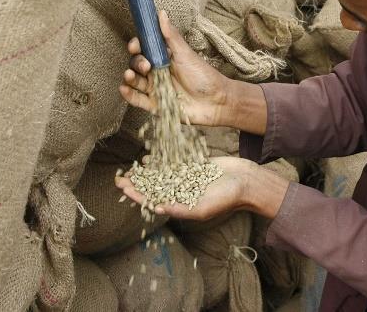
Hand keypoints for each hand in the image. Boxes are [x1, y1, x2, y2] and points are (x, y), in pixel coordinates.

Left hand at [115, 157, 289, 220]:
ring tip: (132, 166)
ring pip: (163, 174)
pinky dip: (163, 160)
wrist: (247, 181)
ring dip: (147, 171)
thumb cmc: (227, 199)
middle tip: (119, 176)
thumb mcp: (202, 208)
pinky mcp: (196, 165)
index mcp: (181, 204)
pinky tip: (151, 156)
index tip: (122, 187)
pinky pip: (176, 162)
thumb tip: (156, 209)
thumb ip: (179, 208)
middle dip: (137, 182)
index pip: (153, 200)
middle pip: (154, 187)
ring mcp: (189, 178)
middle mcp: (183, 192)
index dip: (136, 194)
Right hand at [119, 10, 230, 125]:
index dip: (136, 46)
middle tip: (146, 65)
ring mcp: (155, 89)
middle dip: (136, 63)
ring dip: (129, 77)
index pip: (143, 49)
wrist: (216, 101)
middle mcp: (157, 72)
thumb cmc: (204, 75)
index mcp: (164, 58)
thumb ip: (171, 36)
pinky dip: (128, 95)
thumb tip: (161, 13)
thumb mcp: (186, 54)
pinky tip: (123, 88)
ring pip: (135, 82)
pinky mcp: (155, 105)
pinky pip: (137, 100)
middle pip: (136, 65)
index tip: (135, 46)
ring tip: (130, 75)